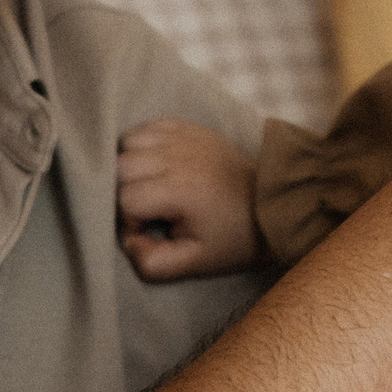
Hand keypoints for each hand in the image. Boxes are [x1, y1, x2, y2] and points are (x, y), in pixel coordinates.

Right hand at [117, 119, 264, 279]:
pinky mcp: (188, 128)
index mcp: (181, 190)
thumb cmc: (232, 236)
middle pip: (120, 167)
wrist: (270, 204)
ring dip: (128, 166)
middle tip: (146, 210)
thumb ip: (153, 263)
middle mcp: (178, 157)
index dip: (129, 221)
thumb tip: (129, 243)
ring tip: (148, 186)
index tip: (148, 231)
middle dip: (124, 192)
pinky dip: (141, 145)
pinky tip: (155, 166)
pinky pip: (146, 127)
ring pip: (128, 142)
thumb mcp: (196, 263)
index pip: (126, 199)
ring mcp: (183, 138)